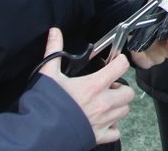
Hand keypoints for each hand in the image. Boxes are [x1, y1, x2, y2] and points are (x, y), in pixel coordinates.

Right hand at [39, 28, 133, 146]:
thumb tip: (55, 32)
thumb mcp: (48, 74)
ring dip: (118, 105)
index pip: (121, 67)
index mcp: (94, 85)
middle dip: (121, 88)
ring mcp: (103, 120)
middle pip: (128, 92)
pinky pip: (116, 132)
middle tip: (108, 87)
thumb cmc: (46, 103)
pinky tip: (102, 120)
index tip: (116, 61)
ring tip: (104, 103)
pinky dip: (113, 126)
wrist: (39, 132)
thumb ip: (54, 51)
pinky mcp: (99, 136)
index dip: (120, 61)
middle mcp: (103, 103)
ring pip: (124, 110)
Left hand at [128, 0, 167, 68]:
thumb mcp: (154, 4)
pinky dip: (140, 55)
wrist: (134, 27)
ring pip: (162, 55)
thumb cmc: (151, 16)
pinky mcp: (146, 60)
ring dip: (156, 47)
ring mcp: (159, 54)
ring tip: (152, 40)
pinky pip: (145, 61)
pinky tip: (136, 48)